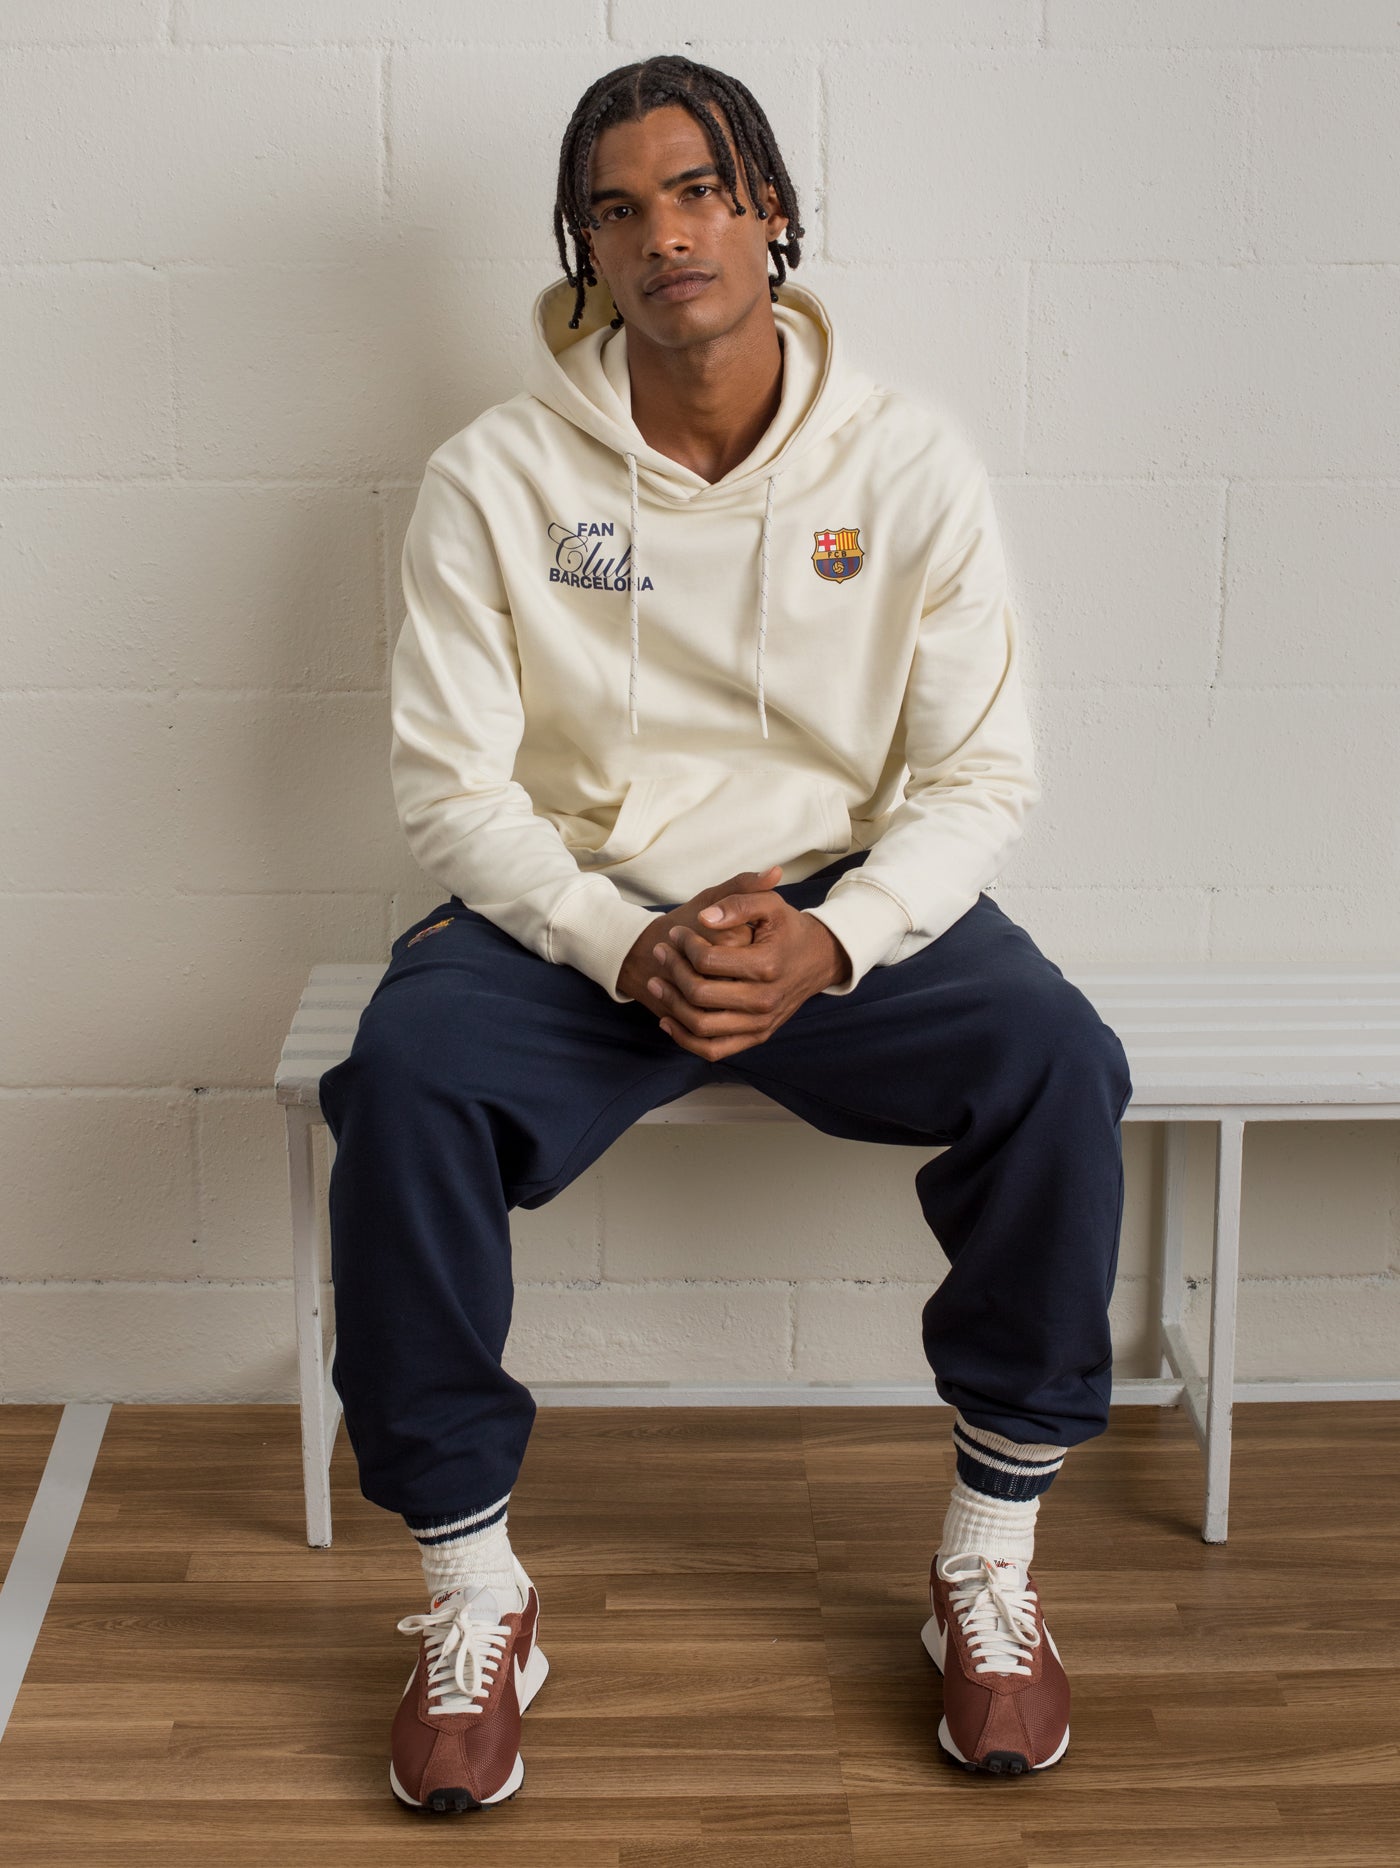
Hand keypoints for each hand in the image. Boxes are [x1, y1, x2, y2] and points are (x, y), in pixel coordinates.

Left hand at [641, 872, 853, 1060]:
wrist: (818, 959)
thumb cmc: (788, 929)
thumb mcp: (770, 904)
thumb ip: (738, 903)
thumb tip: (704, 918)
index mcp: (766, 965)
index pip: (708, 960)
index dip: (684, 944)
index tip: (676, 932)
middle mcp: (764, 1000)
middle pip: (700, 994)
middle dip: (672, 970)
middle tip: (660, 952)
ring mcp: (760, 1023)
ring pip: (702, 1026)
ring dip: (671, 1005)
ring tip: (656, 983)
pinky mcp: (757, 1036)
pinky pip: (713, 1049)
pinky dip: (685, 1039)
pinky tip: (667, 1020)